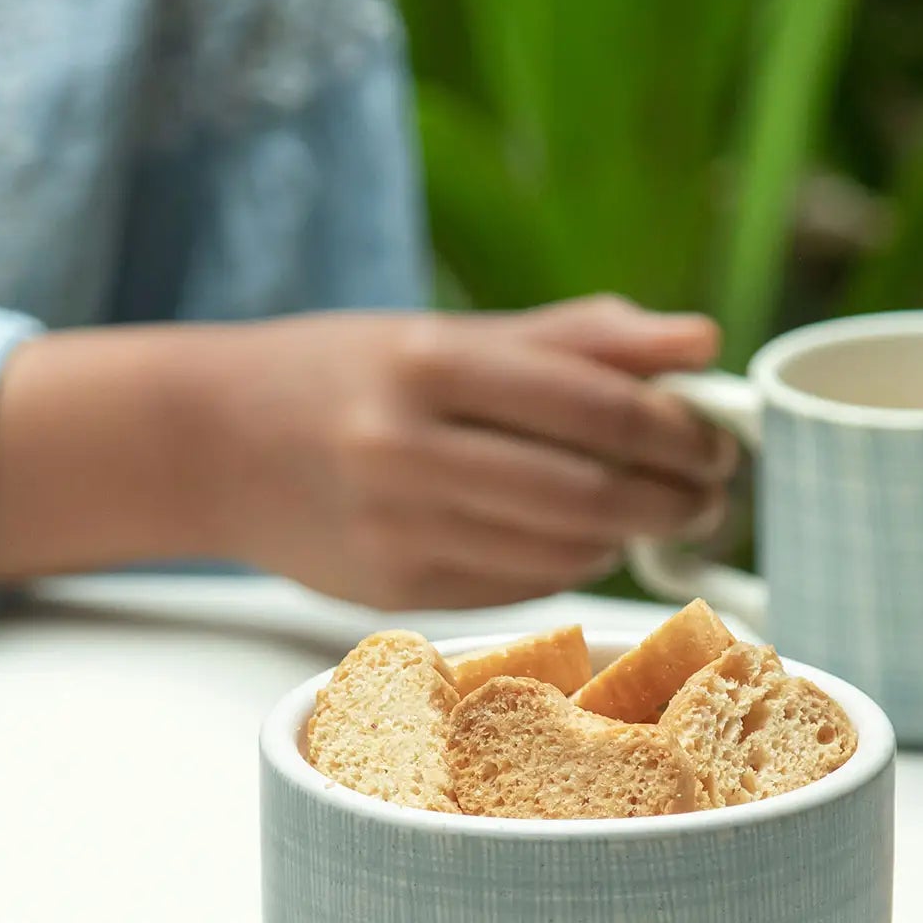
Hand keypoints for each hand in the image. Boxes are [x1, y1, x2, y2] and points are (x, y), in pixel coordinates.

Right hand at [200, 296, 735, 608]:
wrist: (208, 445)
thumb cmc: (342, 376)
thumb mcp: (445, 333)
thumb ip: (576, 336)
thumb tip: (699, 342)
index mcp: (427, 361)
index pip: (591, 401)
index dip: (674, 429)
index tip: (715, 440)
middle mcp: (406, 447)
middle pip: (586, 490)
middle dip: (671, 498)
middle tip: (707, 495)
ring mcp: (396, 528)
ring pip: (560, 549)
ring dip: (628, 538)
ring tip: (653, 515)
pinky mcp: (392, 589)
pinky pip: (518, 586)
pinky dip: (569, 565)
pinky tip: (579, 542)